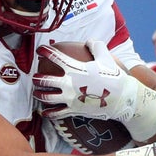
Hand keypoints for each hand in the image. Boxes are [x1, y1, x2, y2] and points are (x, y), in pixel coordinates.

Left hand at [33, 40, 155, 140]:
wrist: (121, 98)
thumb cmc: (113, 76)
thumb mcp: (106, 57)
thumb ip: (95, 46)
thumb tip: (88, 42)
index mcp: (74, 69)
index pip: (54, 57)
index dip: (45, 51)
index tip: (39, 50)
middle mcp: (69, 84)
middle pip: (45, 81)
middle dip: (36, 78)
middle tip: (34, 77)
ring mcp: (70, 99)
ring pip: (47, 98)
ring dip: (39, 94)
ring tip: (36, 92)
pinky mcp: (74, 111)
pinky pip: (57, 113)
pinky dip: (49, 113)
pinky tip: (44, 112)